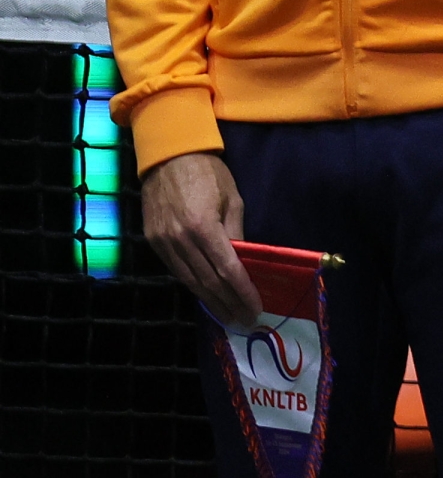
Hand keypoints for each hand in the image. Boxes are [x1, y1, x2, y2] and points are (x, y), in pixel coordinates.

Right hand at [140, 153, 260, 326]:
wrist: (167, 156)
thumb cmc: (208, 173)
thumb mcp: (232, 199)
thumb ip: (236, 233)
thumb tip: (243, 262)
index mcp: (203, 227)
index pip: (227, 270)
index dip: (243, 292)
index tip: (255, 308)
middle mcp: (180, 240)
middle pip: (207, 281)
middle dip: (228, 303)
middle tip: (244, 321)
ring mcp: (163, 242)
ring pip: (189, 280)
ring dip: (210, 301)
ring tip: (227, 316)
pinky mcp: (152, 241)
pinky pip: (176, 270)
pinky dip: (192, 285)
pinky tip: (206, 296)